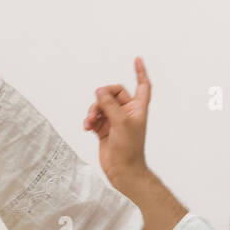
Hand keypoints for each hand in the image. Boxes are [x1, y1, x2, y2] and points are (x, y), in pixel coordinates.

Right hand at [86, 57, 150, 191]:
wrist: (122, 170)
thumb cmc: (129, 149)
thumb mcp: (121, 122)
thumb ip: (110, 104)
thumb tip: (100, 91)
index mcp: (138, 108)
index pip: (142, 86)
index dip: (141, 72)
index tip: (137, 60)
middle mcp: (127, 112)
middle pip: (113, 93)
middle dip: (102, 98)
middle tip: (98, 108)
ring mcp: (115, 120)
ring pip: (101, 104)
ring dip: (93, 111)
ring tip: (91, 122)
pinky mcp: (104, 129)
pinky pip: (94, 116)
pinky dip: (89, 120)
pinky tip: (88, 127)